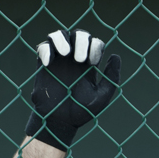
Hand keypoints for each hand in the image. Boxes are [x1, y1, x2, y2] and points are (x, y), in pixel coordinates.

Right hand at [25, 29, 121, 150]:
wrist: (60, 122)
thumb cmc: (82, 112)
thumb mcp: (102, 96)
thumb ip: (111, 78)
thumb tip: (115, 56)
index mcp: (90, 65)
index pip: (95, 43)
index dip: (95, 47)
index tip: (92, 63)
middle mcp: (74, 59)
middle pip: (79, 34)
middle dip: (81, 40)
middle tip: (80, 58)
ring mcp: (59, 60)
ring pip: (59, 35)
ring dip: (62, 39)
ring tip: (65, 53)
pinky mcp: (44, 64)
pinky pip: (42, 47)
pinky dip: (46, 50)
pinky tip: (49, 63)